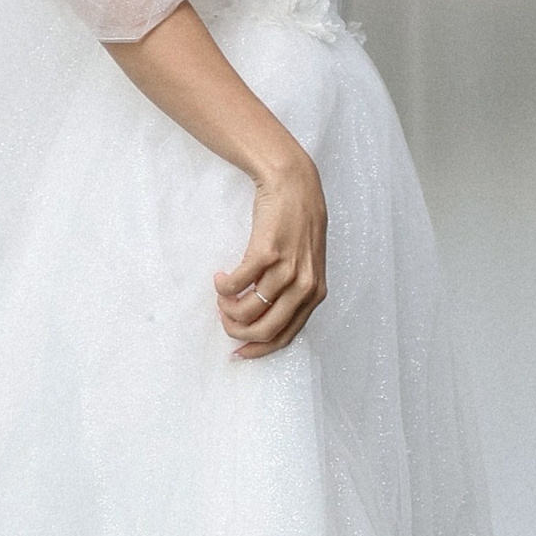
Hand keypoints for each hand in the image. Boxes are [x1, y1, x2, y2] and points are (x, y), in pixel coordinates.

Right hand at [215, 148, 327, 354]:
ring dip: (226, 308)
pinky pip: (237, 284)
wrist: (294, 184)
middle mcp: (304, 285)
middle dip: (238, 332)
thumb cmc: (297, 224)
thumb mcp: (307, 263)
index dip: (258, 349)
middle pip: (266, 330)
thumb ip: (295, 291)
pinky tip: (220, 277)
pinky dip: (224, 287)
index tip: (237, 351)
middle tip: (224, 319)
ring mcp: (287, 269)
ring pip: (248, 310)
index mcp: (315, 293)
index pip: (286, 336)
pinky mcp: (267, 252)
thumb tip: (266, 320)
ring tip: (221, 295)